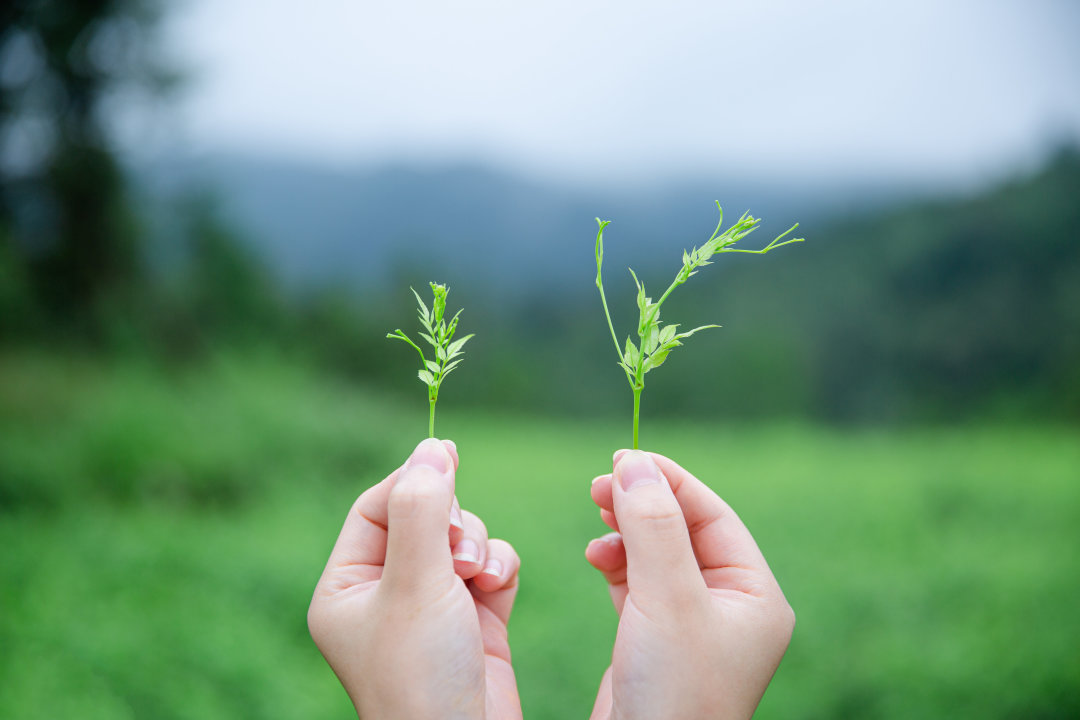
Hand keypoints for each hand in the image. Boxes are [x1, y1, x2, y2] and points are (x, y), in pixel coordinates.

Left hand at [308, 438, 521, 719]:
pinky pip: (493, 564)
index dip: (413, 482)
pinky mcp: (475, 617)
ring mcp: (432, 605)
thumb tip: (431, 447)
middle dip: (453, 524)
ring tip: (478, 580)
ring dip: (480, 547)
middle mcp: (385, 593)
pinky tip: (497, 591)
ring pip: (464, 537)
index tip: (448, 457)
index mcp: (347, 587)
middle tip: (458, 554)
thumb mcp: (415, 583)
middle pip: (425, 516)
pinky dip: (501, 568)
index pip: (376, 506)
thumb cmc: (424, 675)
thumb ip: (422, 509)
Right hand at [585, 450, 794, 719]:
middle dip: (642, 504)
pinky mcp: (659, 641)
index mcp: (755, 595)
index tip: (622, 459)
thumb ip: (653, 526)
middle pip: (684, 531)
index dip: (669, 481)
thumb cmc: (673, 693)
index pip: (713, 516)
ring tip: (595, 523)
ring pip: (659, 555)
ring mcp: (694, 626)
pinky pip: (640, 583)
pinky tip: (595, 558)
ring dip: (626, 533)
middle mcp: (731, 607)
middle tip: (599, 484)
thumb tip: (634, 463)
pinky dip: (617, 563)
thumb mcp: (667, 599)